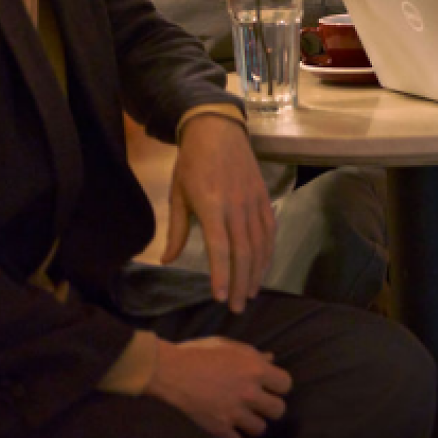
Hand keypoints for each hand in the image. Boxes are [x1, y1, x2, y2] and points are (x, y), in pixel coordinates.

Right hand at [146, 337, 290, 437]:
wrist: (168, 371)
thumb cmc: (198, 353)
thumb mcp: (229, 346)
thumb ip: (253, 355)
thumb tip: (271, 359)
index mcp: (255, 369)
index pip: (286, 385)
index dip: (279, 386)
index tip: (270, 386)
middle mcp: (249, 393)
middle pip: (278, 410)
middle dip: (271, 406)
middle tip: (260, 404)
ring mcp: (234, 412)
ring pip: (260, 427)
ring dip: (254, 422)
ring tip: (245, 416)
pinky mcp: (218, 428)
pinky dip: (235, 434)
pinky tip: (230, 425)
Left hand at [164, 115, 273, 311]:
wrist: (218, 130)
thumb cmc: (191, 163)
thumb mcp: (177, 194)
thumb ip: (176, 229)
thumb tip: (168, 260)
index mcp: (212, 206)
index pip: (220, 247)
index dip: (221, 274)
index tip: (221, 297)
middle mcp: (237, 206)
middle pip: (244, 251)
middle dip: (242, 282)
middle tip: (238, 307)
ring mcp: (254, 201)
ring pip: (261, 243)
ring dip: (257, 271)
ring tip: (251, 294)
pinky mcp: (264, 197)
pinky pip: (270, 229)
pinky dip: (268, 251)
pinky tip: (263, 266)